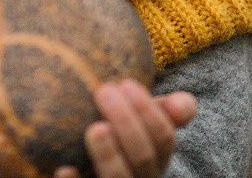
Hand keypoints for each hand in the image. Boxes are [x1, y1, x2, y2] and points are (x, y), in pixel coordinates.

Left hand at [54, 79, 196, 177]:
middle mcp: (141, 177)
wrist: (86, 165)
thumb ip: (163, 110)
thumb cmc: (115, 134)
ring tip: (95, 128)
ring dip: (109, 154)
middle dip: (126, 122)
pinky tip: (66, 169)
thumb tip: (185, 103)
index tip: (125, 83)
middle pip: (143, 156)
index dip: (149, 111)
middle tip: (104, 91)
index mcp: (156, 158)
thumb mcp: (140, 121)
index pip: (164, 138)